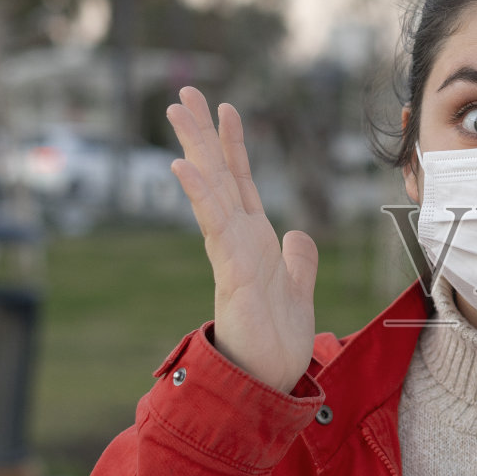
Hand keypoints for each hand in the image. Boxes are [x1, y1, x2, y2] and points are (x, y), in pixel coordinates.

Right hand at [166, 87, 317, 391]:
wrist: (269, 380)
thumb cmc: (276, 339)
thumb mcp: (298, 288)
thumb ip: (298, 259)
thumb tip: (297, 233)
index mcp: (254, 240)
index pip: (242, 183)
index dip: (235, 146)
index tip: (227, 109)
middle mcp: (238, 240)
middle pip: (219, 176)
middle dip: (202, 135)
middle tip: (184, 95)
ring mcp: (232, 252)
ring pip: (213, 190)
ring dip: (196, 150)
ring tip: (178, 112)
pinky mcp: (232, 271)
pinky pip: (215, 224)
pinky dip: (200, 193)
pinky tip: (183, 165)